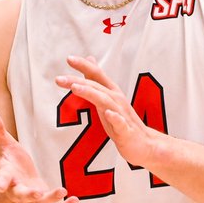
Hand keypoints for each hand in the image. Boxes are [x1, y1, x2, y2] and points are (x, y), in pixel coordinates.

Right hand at [0, 107, 77, 202]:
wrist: (20, 186)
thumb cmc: (13, 163)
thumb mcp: (6, 146)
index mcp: (7, 177)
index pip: (2, 179)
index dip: (0, 182)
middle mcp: (17, 193)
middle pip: (21, 196)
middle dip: (28, 195)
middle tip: (36, 193)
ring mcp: (31, 202)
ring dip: (50, 199)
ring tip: (62, 191)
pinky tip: (75, 200)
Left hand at [55, 55, 161, 169]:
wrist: (144, 144)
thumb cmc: (123, 121)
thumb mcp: (107, 97)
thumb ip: (97, 79)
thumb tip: (90, 58)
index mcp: (111, 92)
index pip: (97, 75)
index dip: (84, 66)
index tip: (69, 58)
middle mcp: (117, 100)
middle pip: (95, 87)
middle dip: (77, 81)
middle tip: (59, 79)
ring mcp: (122, 115)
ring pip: (105, 101)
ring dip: (90, 93)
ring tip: (75, 88)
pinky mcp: (126, 131)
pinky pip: (120, 123)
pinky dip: (115, 117)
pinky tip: (107, 113)